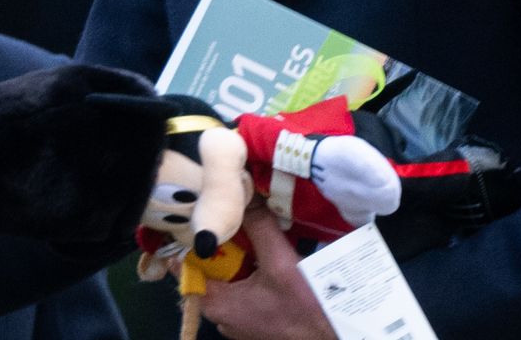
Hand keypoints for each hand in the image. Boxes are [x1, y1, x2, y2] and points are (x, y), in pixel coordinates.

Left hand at [202, 206, 336, 339]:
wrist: (336, 335)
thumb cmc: (305, 306)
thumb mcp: (280, 261)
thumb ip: (259, 226)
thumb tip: (245, 194)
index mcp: (217, 304)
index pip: (184, 267)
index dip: (191, 241)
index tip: (200, 218)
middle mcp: (222, 317)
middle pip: (208, 273)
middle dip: (220, 247)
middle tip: (232, 221)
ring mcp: (239, 323)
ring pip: (228, 283)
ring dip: (237, 261)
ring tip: (249, 235)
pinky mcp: (255, 324)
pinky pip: (243, 294)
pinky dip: (250, 275)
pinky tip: (265, 259)